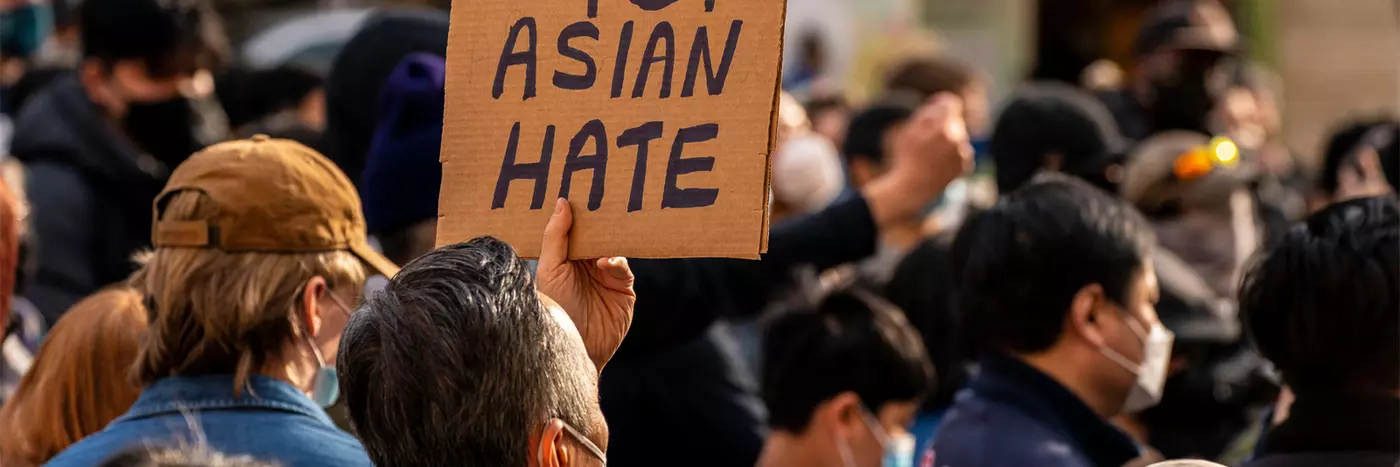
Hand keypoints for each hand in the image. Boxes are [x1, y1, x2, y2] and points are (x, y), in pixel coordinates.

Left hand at [537, 198, 636, 372]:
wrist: (575, 347)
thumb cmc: (555, 309)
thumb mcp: (550, 269)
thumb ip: (556, 236)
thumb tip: (562, 202)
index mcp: (568, 258)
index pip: (577, 228)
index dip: (580, 211)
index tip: (583, 188)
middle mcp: (588, 265)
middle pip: (598, 234)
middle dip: (601, 219)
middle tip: (604, 196)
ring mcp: (607, 276)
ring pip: (614, 247)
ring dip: (612, 237)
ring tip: (609, 225)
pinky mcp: (624, 290)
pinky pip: (624, 268)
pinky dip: (617, 261)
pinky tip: (606, 263)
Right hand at [862, 93, 973, 227]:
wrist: (913, 187)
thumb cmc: (907, 157)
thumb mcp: (910, 130)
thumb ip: (927, 112)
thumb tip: (944, 101)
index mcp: (942, 126)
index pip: (951, 103)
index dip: (941, 105)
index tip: (933, 110)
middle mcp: (957, 138)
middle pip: (955, 121)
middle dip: (943, 126)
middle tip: (926, 140)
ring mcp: (963, 152)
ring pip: (959, 137)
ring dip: (948, 141)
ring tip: (932, 154)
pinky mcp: (966, 164)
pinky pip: (962, 151)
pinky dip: (953, 155)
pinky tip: (939, 163)